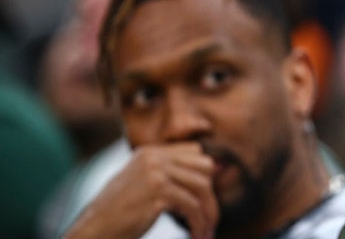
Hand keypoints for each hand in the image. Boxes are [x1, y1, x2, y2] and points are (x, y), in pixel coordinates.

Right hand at [63, 142, 218, 238]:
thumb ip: (168, 174)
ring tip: (206, 232)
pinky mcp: (157, 192)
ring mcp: (155, 173)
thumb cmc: (117, 214)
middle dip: (210, 194)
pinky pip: (193, 207)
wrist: (93, 231)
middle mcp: (153, 157)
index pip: (195, 152)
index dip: (204, 176)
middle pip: (205, 166)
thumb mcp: (142, 184)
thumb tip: (213, 168)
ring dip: (209, 214)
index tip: (204, 201)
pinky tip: (197, 236)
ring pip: (203, 187)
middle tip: (208, 218)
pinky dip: (199, 224)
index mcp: (149, 152)